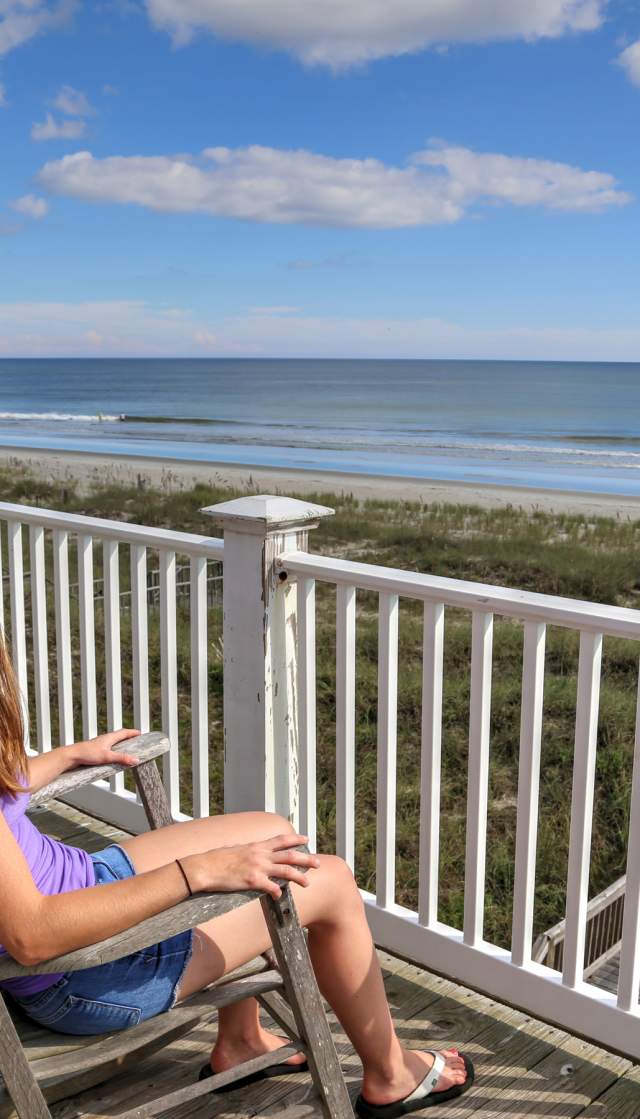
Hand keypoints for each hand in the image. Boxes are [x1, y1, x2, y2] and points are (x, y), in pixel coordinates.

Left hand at [66, 729, 140, 769]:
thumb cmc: (87, 754)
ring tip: (126, 748)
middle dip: (128, 737)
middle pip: (119, 735)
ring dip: (120, 743)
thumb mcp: (107, 757)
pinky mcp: (95, 750)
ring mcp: (99, 744)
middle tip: (135, 739)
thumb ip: (122, 758)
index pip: (124, 732)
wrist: (72, 756)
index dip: (132, 732)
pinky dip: (114, 749)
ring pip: (113, 741)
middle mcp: (105, 739)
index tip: (140, 733)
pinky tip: (113, 756)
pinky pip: (108, 747)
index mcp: (109, 738)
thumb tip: (136, 760)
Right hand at [188, 834, 320, 899]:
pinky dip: (278, 892)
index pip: (281, 840)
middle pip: (289, 855)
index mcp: (257, 846)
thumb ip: (249, 852)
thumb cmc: (217, 859)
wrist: (205, 867)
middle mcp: (260, 854)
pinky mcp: (252, 881)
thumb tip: (255, 854)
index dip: (295, 839)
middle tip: (318, 863)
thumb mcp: (237, 850)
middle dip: (305, 859)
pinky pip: (270, 887)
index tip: (306, 839)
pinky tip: (280, 896)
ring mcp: (257, 867)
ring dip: (299, 877)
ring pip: (285, 871)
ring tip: (308, 883)